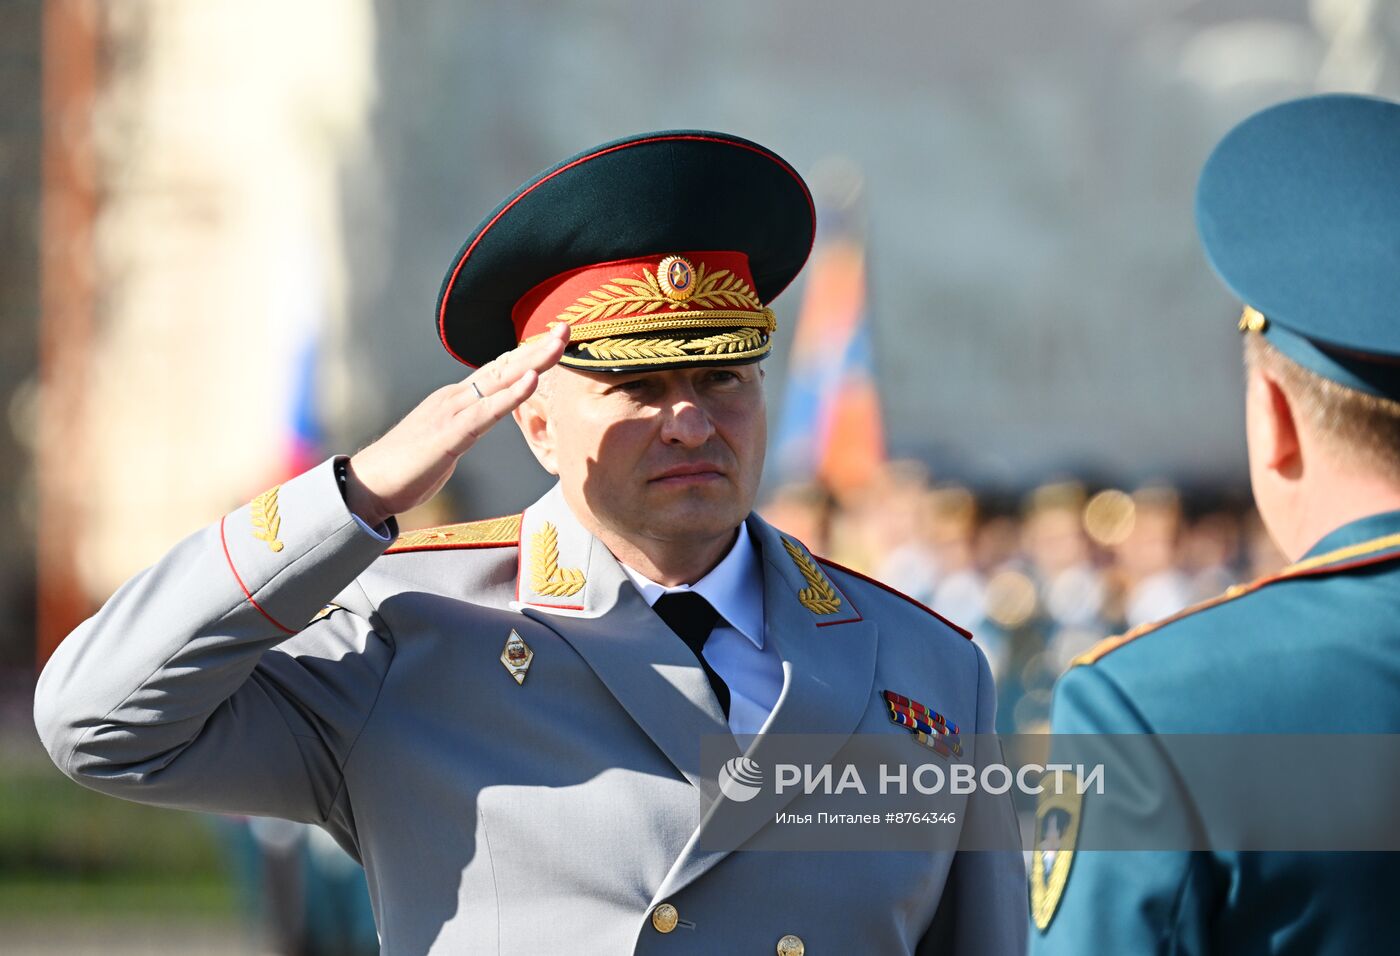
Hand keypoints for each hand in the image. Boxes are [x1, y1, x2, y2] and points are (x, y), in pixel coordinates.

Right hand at [345, 323, 568, 526]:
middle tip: (568, 327)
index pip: (498, 370)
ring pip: (500, 380)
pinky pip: (486, 411)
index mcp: (456, 399)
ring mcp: (451, 412)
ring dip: (533, 360)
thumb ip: (467, 427)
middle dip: (537, 347)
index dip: (527, 354)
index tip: (554, 339)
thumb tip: (483, 421)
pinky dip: (512, 393)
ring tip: (559, 342)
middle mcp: (455, 397)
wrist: (368, 485)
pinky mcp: (449, 434)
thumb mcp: (447, 441)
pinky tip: (533, 379)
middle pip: (504, 366)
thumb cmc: (407, 468)